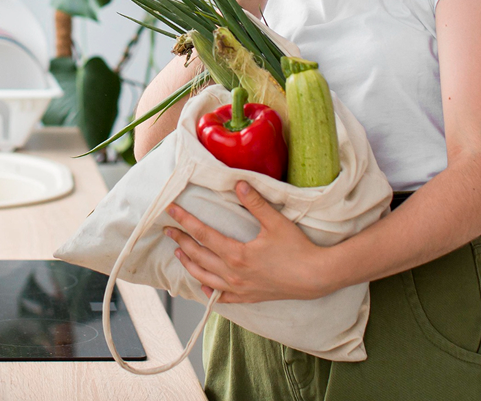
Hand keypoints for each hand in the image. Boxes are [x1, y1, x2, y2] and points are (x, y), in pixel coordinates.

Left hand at [164, 181, 331, 302]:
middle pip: (198, 255)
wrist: (313, 277)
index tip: (170, 211)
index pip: (203, 234)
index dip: (185, 221)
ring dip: (189, 264)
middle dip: (181, 240)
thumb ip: (255, 202)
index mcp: (236, 254)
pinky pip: (221, 297)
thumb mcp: (275, 222)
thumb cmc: (296, 248)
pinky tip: (203, 285)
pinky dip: (208, 291)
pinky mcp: (247, 298)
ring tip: (178, 252)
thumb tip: (237, 184)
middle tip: (167, 229)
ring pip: (204, 277)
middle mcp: (232, 274)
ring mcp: (238, 288)